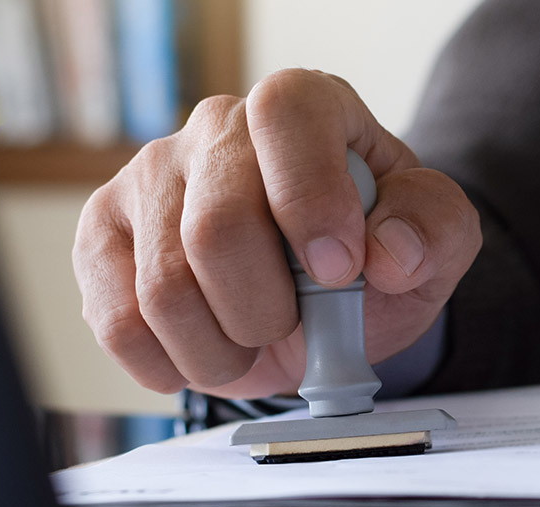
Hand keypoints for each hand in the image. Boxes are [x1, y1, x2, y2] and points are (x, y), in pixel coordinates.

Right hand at [73, 68, 480, 398]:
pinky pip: (117, 319)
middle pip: (216, 228)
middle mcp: (216, 131)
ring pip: (164, 289)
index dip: (311, 200)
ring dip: (224, 349)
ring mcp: (149, 179)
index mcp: (303, 110)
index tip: (339, 271)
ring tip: (254, 343)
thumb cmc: (372, 256)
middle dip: (267, 310)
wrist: (326, 301)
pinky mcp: (104, 236)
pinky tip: (206, 351)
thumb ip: (435, 229)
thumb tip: (390, 250)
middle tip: (294, 325)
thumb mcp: (433, 240)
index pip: (286, 116)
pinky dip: (171, 363)